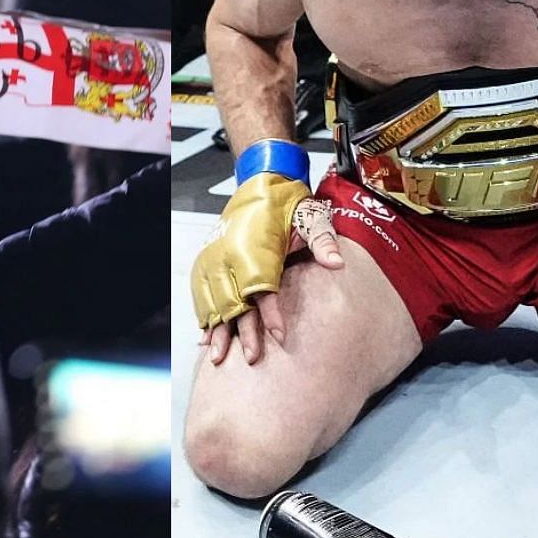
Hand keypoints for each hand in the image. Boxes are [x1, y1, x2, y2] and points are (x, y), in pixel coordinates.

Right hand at [193, 182, 343, 366]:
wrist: (261, 180)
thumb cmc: (286, 201)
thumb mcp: (310, 215)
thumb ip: (322, 241)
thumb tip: (337, 262)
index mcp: (255, 248)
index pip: (262, 289)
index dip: (271, 314)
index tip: (280, 334)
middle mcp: (230, 255)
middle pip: (236, 302)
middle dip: (243, 332)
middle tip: (251, 357)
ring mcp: (214, 258)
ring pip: (213, 301)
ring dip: (217, 329)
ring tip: (218, 355)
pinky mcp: (207, 259)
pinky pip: (200, 292)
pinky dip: (203, 313)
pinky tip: (205, 334)